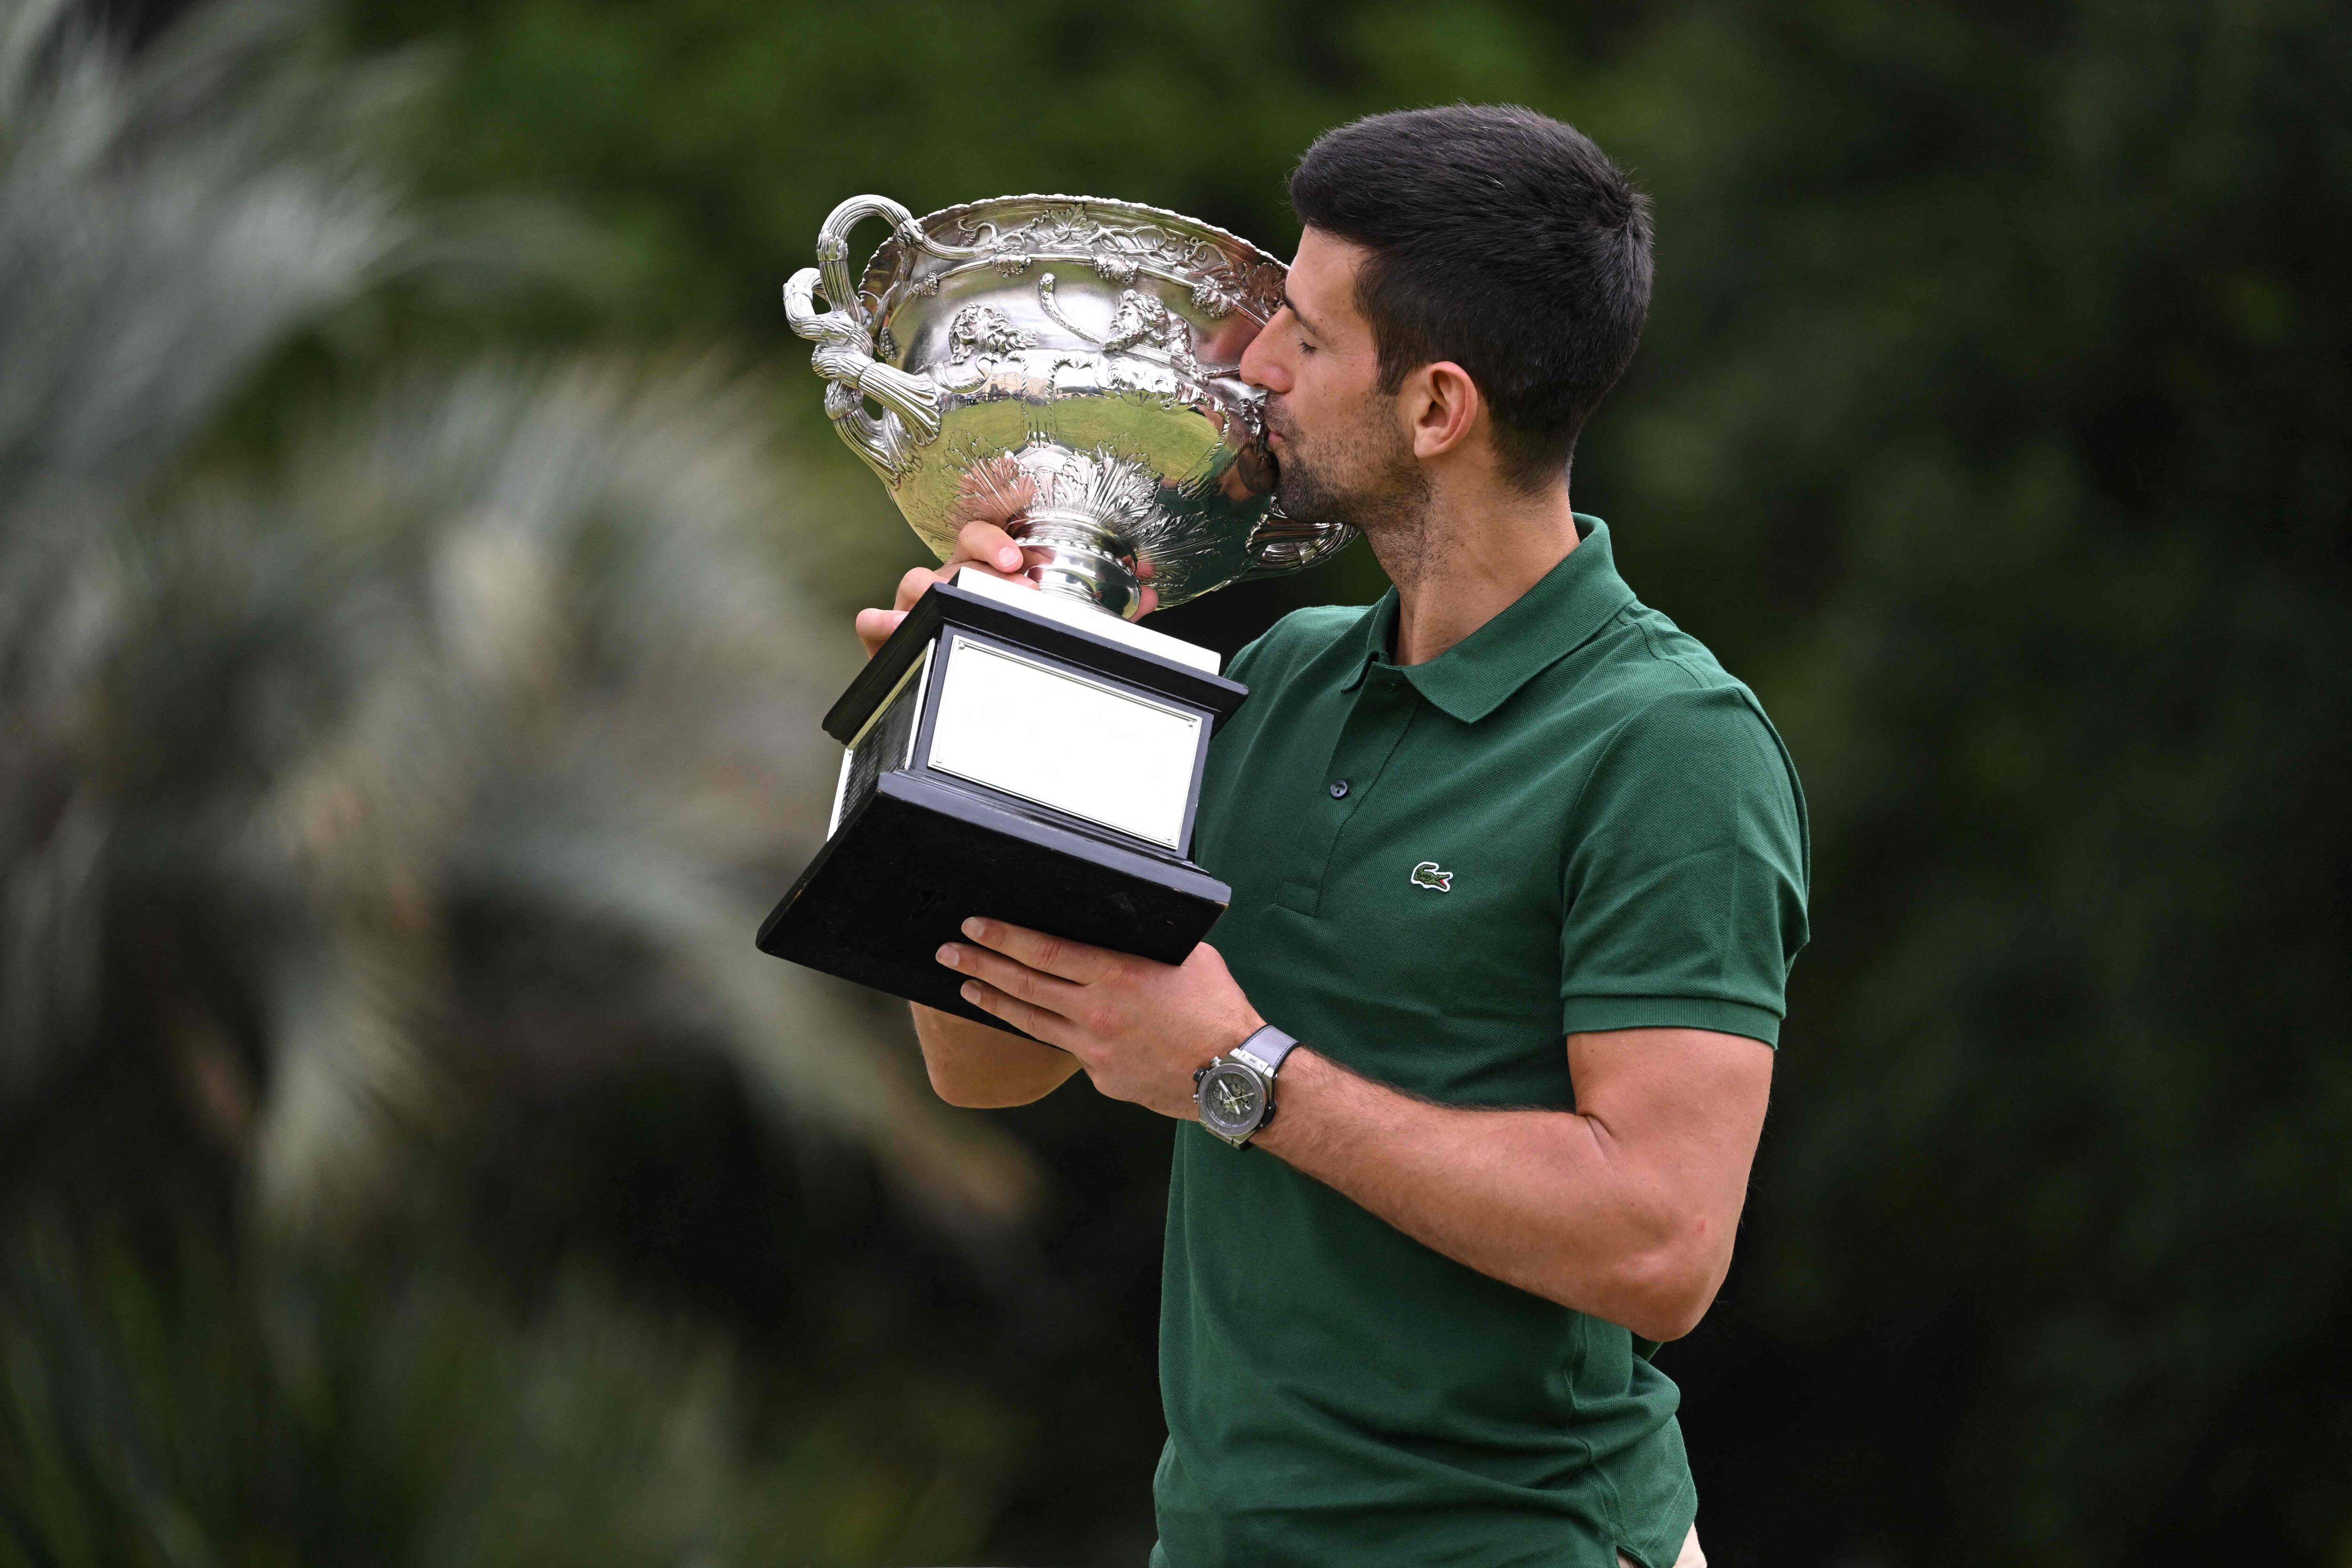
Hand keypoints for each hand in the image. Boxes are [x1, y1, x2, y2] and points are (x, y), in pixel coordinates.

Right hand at [854, 518, 1042, 657]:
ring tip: (954, 605)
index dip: (996, 543)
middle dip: (986, 570)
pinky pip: (871, 620)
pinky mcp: (882, 632)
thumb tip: (1037, 595)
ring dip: (935, 590)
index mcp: (969, 571)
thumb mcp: (1002, 622)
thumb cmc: (975, 645)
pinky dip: (882, 622)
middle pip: (955, 559)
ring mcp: (910, 604)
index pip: (979, 540)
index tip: (1016, 561)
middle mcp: (940, 581)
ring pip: (915, 581)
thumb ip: (1018, 604)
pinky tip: (897, 626)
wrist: (939, 682)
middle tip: (1012, 585)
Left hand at [936, 917, 1263, 1120]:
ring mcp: (1095, 1050)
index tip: (975, 926)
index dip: (1003, 937)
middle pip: (1024, 985)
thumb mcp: (1185, 957)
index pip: (1043, 951)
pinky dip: (1052, 1033)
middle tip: (948, 952)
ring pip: (1032, 1022)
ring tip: (966, 987)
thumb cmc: (1217, 1006)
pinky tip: (1035, 1023)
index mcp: (1116, 974)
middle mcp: (1097, 1013)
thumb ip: (1142, 943)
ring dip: (993, 1002)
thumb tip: (1114, 924)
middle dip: (980, 965)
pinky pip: (1069, 1050)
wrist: (1234, 1074)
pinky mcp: (1102, 1078)